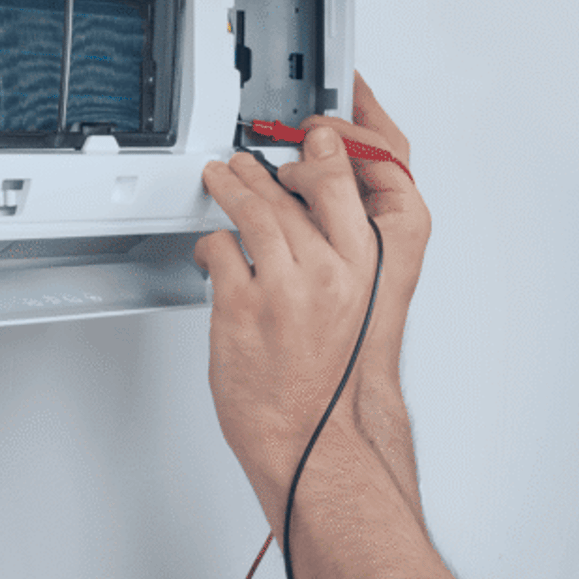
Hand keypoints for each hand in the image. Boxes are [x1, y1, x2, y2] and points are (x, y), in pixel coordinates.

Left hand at [193, 71, 432, 487]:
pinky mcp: (241, 306)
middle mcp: (329, 272)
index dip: (326, 149)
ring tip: (223, 178)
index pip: (346, 183)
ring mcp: (284, 287)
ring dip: (232, 188)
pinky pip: (219, 252)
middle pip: (295, 191)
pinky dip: (211, 247)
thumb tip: (323, 230)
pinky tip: (211, 250)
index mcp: (366, 270)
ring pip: (253, 211)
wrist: (316, 444)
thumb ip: (346, 265)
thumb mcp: (364, 314)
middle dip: (267, 168)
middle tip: (250, 160)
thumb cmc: (338, 388)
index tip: (316, 134)